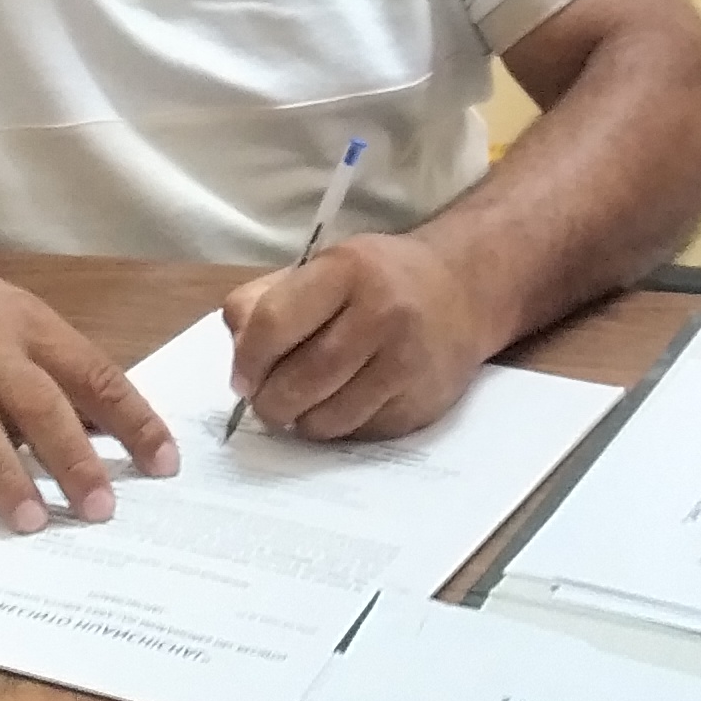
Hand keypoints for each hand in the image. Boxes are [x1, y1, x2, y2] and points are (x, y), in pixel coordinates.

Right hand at [0, 240, 175, 537]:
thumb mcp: (10, 317)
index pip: (92, 373)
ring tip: (30, 522)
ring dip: (3, 473)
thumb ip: (53, 369)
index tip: (163, 464)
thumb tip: (110, 430)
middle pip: (36, 400)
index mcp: (28, 324)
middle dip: (71, 456)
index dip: (131, 418)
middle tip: (99, 509)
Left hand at [222, 232, 502, 441]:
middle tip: (267, 402)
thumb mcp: (323, 268)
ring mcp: (406, 362)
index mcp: (348, 270)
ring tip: (301, 406)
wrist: (462, 290)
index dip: (247, 360)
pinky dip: (338, 428)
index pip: (274, 323)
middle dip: (269, 401)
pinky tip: (341, 405)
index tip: (242, 378)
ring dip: (301, 421)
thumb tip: (238, 358)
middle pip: (298, 380)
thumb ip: (267, 301)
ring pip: (326, 418)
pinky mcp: (421, 402)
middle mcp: (382, 313)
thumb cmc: (378, 280)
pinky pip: (358, 432)